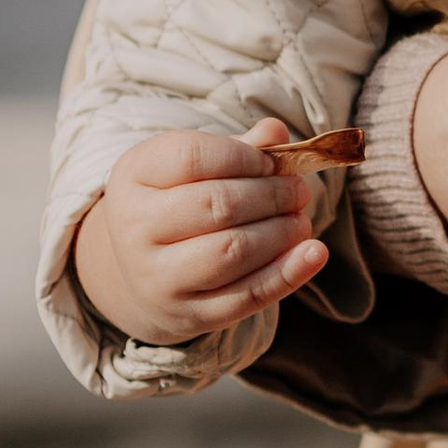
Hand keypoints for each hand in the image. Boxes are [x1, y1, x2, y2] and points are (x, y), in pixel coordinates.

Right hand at [71, 119, 330, 343]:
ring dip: (282, 232)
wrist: (139, 274)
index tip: (271, 162)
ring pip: (232, 251)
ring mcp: (157, 277)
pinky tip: (314, 253)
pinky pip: (246, 296)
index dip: (244, 156)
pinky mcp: (188, 314)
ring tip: (299, 220)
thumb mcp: (192, 168)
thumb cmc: (177, 205)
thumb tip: (277, 133)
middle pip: (217, 204)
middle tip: (298, 190)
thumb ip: (237, 148)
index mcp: (134, 176)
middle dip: (272, 194)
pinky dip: (288, 274)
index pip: (191, 157)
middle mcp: (134, 228)